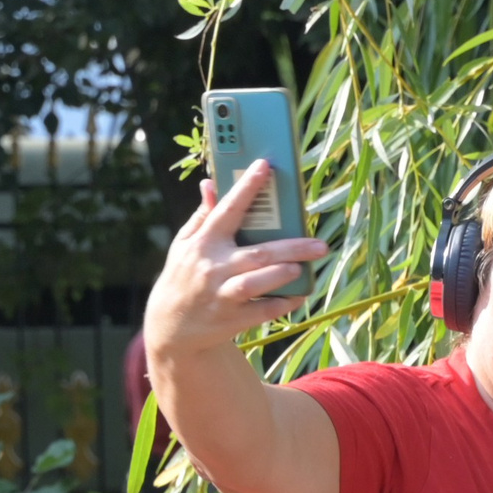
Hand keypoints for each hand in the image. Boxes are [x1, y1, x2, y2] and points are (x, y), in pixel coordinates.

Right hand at [142, 165, 328, 360]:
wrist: (172, 326)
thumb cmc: (184, 277)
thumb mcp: (185, 245)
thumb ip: (202, 216)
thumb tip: (210, 183)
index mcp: (203, 243)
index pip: (227, 209)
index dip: (246, 187)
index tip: (265, 166)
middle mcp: (213, 267)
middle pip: (258, 253)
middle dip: (292, 247)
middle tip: (320, 244)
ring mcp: (223, 295)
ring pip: (258, 282)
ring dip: (283, 274)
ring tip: (302, 267)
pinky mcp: (232, 320)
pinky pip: (263, 311)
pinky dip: (282, 303)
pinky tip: (299, 295)